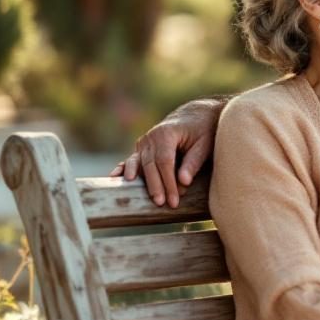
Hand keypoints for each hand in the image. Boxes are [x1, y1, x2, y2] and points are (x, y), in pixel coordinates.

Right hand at [109, 98, 223, 206]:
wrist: (195, 116)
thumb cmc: (203, 131)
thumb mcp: (205, 144)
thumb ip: (193, 162)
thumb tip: (183, 182)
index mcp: (166, 133)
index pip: (165, 162)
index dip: (168, 182)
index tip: (174, 201)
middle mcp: (151, 137)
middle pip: (150, 165)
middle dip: (155, 186)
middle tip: (161, 204)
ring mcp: (144, 143)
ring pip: (139, 165)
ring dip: (139, 182)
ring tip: (138, 196)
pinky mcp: (142, 150)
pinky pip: (131, 161)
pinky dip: (123, 170)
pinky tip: (114, 179)